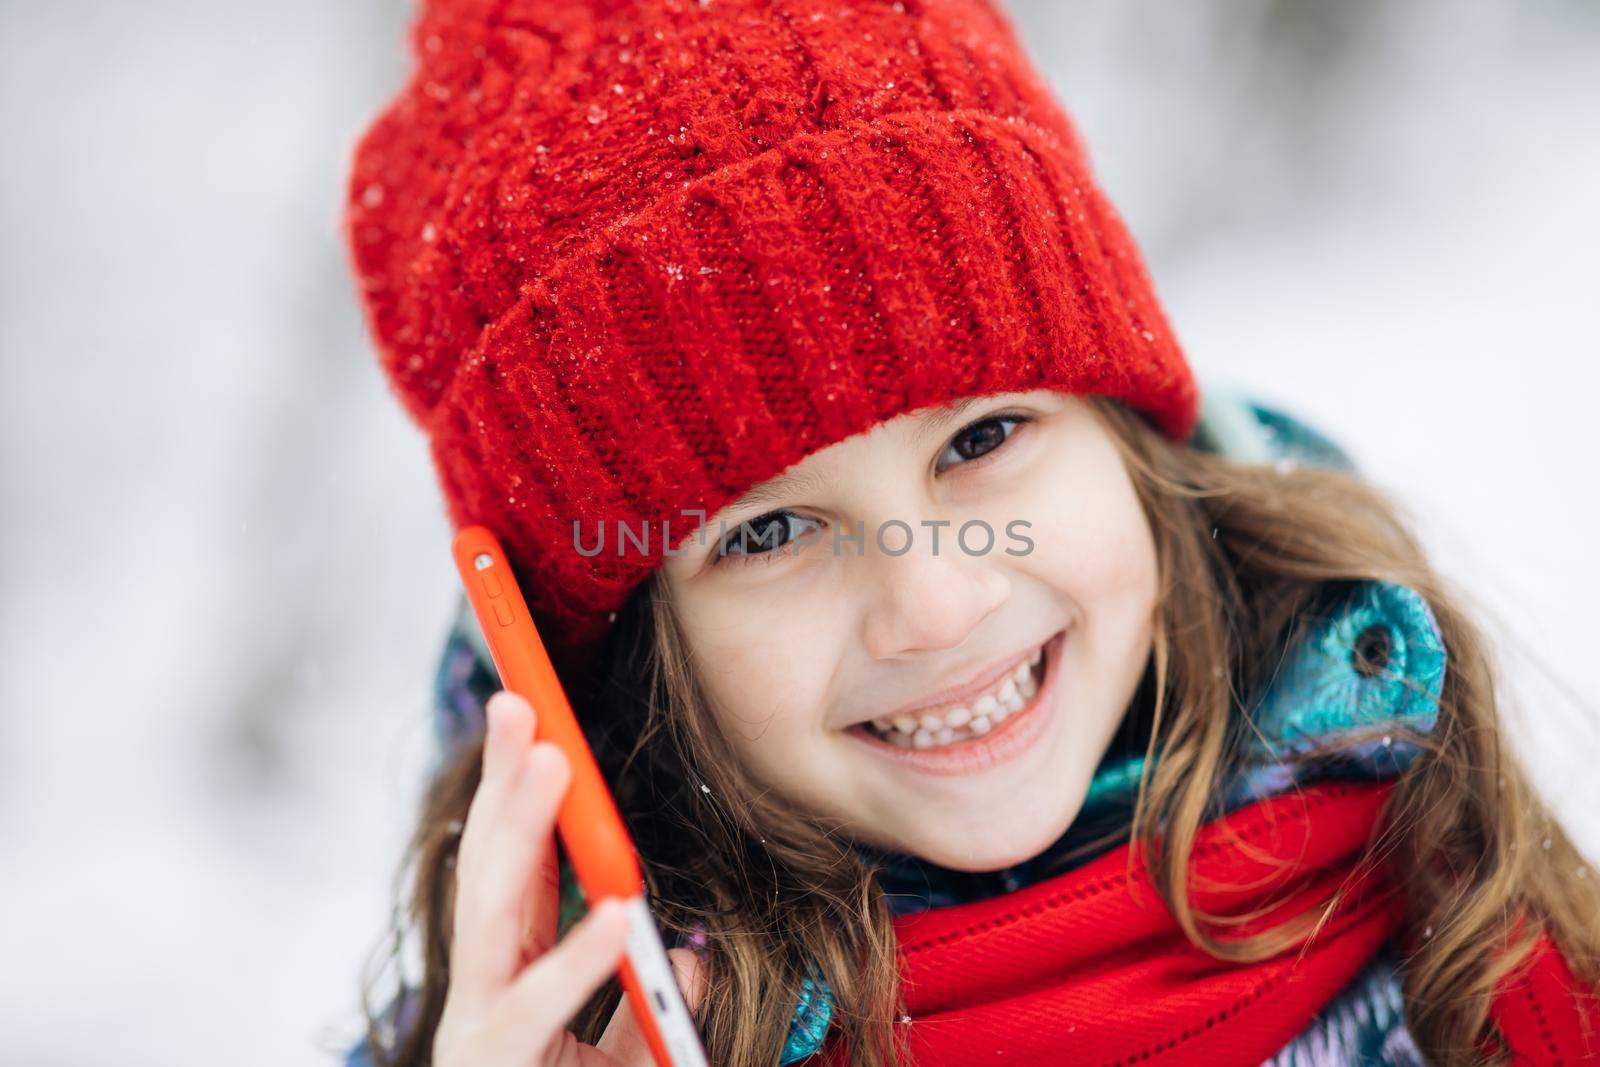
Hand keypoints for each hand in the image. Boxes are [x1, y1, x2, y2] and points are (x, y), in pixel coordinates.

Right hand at [433, 690, 706, 1065]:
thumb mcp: (626, 1060)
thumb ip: (651, 1009)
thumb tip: (692, 957)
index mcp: (507, 976)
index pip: (513, 867)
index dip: (518, 793)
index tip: (534, 719)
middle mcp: (482, 992)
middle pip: (489, 869)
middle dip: (503, 783)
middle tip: (519, 702)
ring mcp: (478, 1028)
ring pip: (489, 916)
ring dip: (518, 832)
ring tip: (551, 763)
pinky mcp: (496, 1065)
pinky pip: (535, 1008)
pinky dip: (576, 959)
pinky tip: (616, 913)